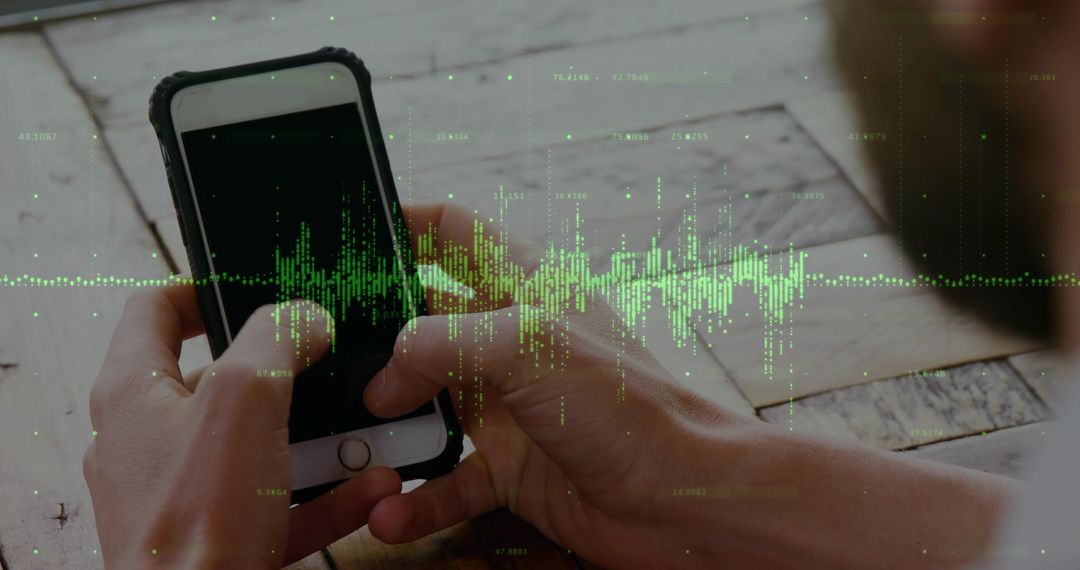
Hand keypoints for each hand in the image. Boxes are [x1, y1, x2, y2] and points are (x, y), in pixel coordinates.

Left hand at [84, 286, 401, 567]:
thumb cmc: (196, 522)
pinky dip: (327, 491)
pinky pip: (281, 500)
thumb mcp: (244, 398)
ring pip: (262, 443)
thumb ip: (276, 339)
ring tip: (365, 427)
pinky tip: (371, 487)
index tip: (254, 284)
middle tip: (328, 358)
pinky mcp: (220, 534)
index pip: (156, 309)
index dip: (205, 286)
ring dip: (321, 436)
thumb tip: (304, 316)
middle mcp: (152, 439)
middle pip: (224, 379)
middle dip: (288, 371)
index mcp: (134, 391)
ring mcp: (185, 491)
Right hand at [362, 203, 752, 567]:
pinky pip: (446, 480)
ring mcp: (510, 405)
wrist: (683, 500)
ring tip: (357, 444)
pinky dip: (417, 499)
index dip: (404, 223)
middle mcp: (511, 342)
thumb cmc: (632, 409)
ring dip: (389, 429)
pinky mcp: (512, 465)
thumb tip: (384, 378)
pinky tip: (392, 512)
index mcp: (526, 287)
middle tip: (325, 351)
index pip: (454, 232)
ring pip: (426, 404)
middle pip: (424, 321)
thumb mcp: (528, 347)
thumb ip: (442, 343)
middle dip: (375, 336)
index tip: (351, 231)